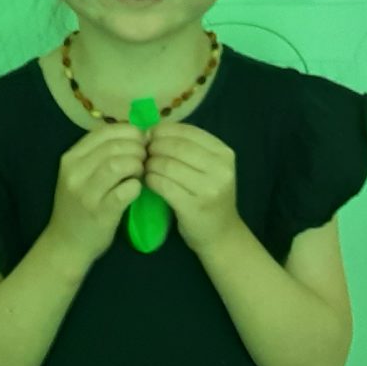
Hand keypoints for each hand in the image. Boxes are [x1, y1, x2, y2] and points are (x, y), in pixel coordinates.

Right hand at [46, 124, 146, 263]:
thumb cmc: (79, 206)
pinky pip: (126, 190)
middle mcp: (75, 172)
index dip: (128, 131)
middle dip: (137, 148)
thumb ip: (100, 154)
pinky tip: (137, 189)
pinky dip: (137, 186)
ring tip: (141, 172)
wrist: (67, 243)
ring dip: (137, 165)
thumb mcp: (80, 175)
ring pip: (119, 164)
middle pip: (114, 146)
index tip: (142, 139)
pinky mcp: (101, 212)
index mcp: (70, 158)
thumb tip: (135, 135)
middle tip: (146, 157)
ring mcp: (87, 193)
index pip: (104, 132)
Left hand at [143, 123, 242, 252]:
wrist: (221, 235)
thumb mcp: (209, 168)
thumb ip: (188, 148)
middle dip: (153, 147)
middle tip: (142, 153)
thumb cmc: (209, 197)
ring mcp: (208, 188)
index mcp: (224, 153)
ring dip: (149, 164)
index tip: (148, 136)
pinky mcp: (193, 206)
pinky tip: (147, 182)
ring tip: (144, 168)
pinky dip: (150, 180)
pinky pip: (163, 185)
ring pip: (167, 164)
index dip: (163, 131)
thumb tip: (151, 131)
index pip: (187, 131)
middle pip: (176, 146)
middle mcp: (220, 168)